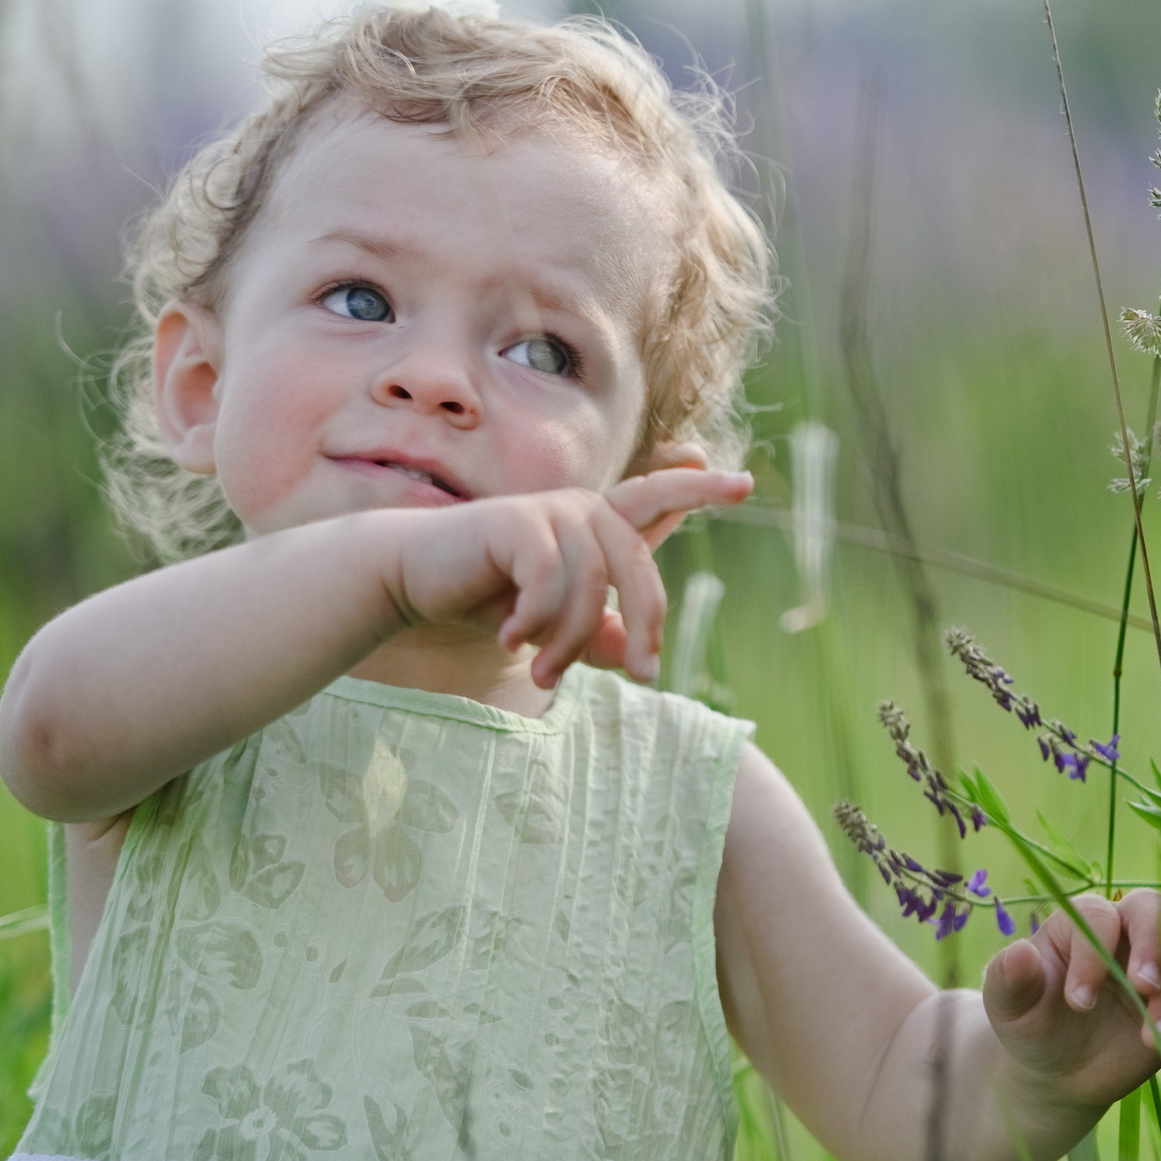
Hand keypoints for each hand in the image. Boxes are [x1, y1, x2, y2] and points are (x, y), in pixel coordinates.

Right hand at [382, 466, 751, 685]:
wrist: (415, 580)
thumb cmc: (488, 599)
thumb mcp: (552, 626)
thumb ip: (598, 636)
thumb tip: (636, 655)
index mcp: (600, 527)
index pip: (659, 501)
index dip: (701, 490)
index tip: (745, 484)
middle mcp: (585, 510)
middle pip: (640, 570)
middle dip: (647, 626)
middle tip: (643, 676)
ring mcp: (552, 511)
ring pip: (592, 588)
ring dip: (568, 643)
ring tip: (542, 675)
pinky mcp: (517, 522)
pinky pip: (550, 582)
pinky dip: (534, 622)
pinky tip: (509, 639)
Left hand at [980, 889, 1160, 1109]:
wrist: (1059, 1071)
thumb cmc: (1031, 1026)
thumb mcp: (1009, 1009)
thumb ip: (1009, 979)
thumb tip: (1019, 953)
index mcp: (1080, 924)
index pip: (1098, 916)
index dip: (1093, 953)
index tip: (1078, 1003)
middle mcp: (1125, 933)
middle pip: (1152, 909)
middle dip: (1151, 946)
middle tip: (1140, 988)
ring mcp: (1159, 963)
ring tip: (1157, 1037)